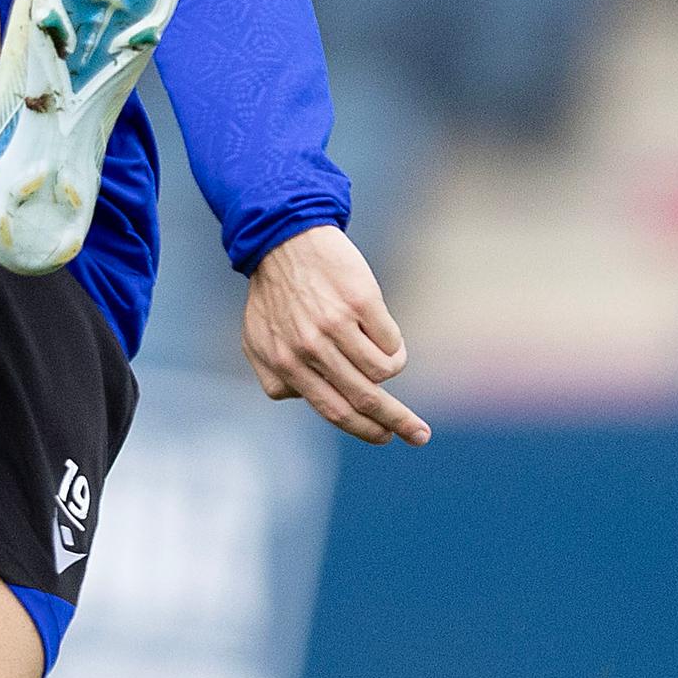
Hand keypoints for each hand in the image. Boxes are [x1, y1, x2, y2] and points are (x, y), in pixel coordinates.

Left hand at [242, 225, 428, 445]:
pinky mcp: (360, 301)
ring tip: (380, 350)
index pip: (334, 410)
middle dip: (398, 422)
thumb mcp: (257, 340)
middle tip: (419, 434)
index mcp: (287, 364)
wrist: (285, 239)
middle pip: (366, 399)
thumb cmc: (273, 293)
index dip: (364, 430)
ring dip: (389, 368)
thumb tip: (303, 400)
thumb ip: (275, 378)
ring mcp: (336, 325)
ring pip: (383, 370)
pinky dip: (392, 342)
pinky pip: (391, 341)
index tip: (385, 438)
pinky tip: (378, 327)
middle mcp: (311, 349)